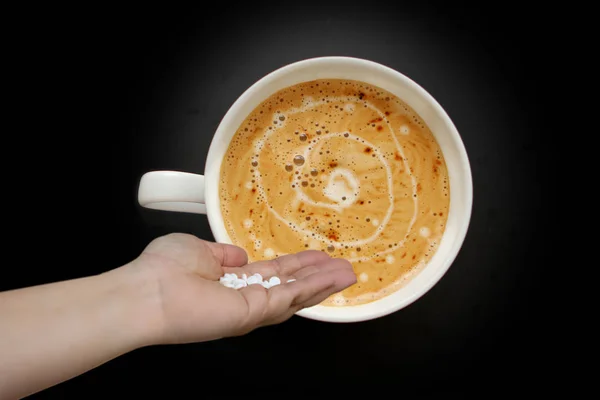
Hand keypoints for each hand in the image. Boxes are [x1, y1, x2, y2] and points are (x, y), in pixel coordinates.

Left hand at [130, 233, 355, 343]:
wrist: (144, 293)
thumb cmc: (162, 269)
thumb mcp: (198, 250)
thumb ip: (222, 254)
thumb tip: (239, 255)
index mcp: (231, 283)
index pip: (272, 274)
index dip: (296, 265)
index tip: (316, 257)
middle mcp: (244, 298)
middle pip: (290, 287)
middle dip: (318, 277)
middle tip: (343, 267)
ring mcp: (250, 309)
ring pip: (295, 295)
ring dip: (323, 283)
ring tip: (347, 273)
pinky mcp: (252, 313)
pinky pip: (288, 297)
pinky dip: (312, 288)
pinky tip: (331, 279)